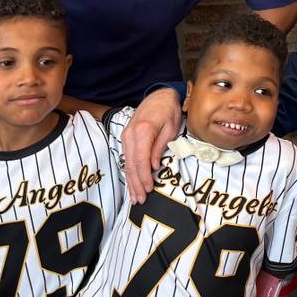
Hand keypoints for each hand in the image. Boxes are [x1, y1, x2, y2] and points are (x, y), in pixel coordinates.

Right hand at [122, 88, 182, 202]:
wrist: (159, 96)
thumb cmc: (169, 111)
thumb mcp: (171, 128)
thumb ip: (160, 147)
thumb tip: (153, 167)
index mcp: (143, 131)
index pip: (141, 160)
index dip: (144, 177)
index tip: (149, 190)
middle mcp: (130, 135)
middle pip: (131, 165)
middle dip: (136, 184)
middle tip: (141, 200)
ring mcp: (126, 136)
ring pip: (127, 163)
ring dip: (131, 182)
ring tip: (135, 197)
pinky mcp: (126, 138)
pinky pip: (127, 158)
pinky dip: (130, 172)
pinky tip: (132, 183)